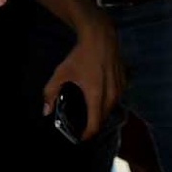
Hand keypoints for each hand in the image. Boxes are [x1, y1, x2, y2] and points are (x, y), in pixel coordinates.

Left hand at [41, 9, 123, 139]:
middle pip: (105, 117)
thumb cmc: (80, 54)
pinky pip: (119, 95)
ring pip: (113, 106)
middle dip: (95, 123)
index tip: (81, 137)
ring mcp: (120, 85)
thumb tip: (46, 112)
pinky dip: (111, 99)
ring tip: (93, 111)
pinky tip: (103, 95)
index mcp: (96, 94)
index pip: (95, 123)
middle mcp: (111, 92)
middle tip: (84, 124)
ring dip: (104, 111)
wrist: (100, 34)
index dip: (88, 134)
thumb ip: (50, 93)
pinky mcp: (125, 77)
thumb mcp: (61, 73)